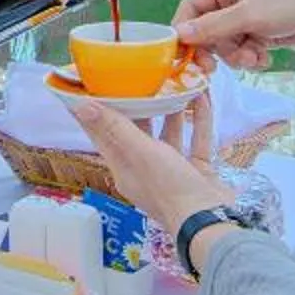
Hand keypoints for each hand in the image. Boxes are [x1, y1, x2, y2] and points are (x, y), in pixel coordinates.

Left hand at [66, 98, 228, 245]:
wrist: (212, 221)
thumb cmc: (171, 188)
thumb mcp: (141, 154)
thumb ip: (116, 128)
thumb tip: (83, 106)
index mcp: (124, 168)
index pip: (103, 135)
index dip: (96, 111)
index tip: (90, 86)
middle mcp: (145, 169)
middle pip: (138, 131)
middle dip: (139, 104)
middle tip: (139, 74)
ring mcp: (173, 171)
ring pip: (169, 134)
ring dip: (172, 110)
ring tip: (175, 82)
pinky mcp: (196, 171)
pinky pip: (195, 140)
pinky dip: (198, 121)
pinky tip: (201, 98)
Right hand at [171, 0, 294, 70]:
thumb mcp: (249, 15)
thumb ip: (213, 27)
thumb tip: (179, 34)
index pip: (191, 9)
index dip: (186, 34)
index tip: (186, 58)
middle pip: (208, 31)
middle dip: (220, 50)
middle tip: (228, 64)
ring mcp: (250, 15)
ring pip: (227, 44)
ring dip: (238, 56)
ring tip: (256, 58)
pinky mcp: (264, 30)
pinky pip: (245, 49)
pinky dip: (252, 57)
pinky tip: (266, 58)